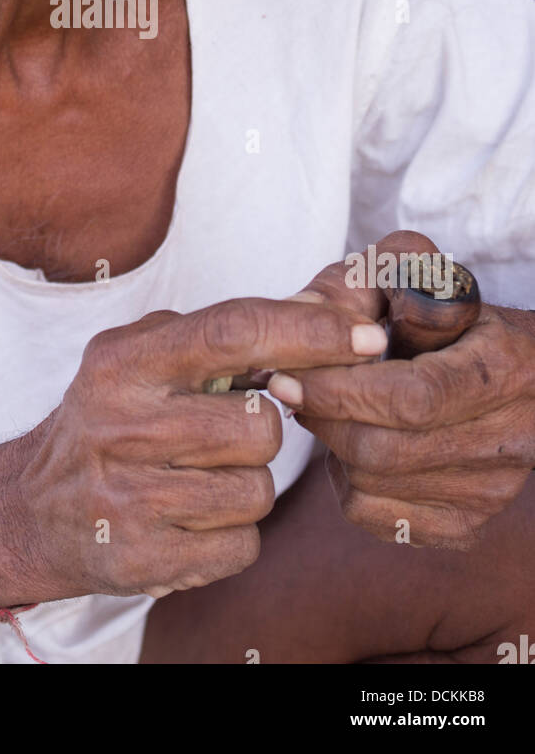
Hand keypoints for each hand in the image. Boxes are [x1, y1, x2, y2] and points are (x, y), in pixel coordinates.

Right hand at [0, 295, 387, 606]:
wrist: (35, 509)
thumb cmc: (112, 416)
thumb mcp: (145, 355)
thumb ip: (224, 331)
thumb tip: (325, 306)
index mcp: (123, 362)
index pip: (233, 332)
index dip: (311, 332)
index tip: (368, 336)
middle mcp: (120, 426)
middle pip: (261, 427)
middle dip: (260, 431)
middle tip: (217, 433)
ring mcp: (129, 500)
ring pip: (258, 491)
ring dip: (245, 485)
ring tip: (196, 476)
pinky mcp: (143, 562)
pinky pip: (243, 545)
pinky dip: (231, 534)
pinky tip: (189, 518)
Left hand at [266, 231, 534, 549]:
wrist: (509, 370)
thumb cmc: (448, 311)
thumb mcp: (418, 275)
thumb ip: (368, 280)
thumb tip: (309, 310)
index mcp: (505, 368)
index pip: (411, 397)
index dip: (339, 390)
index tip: (289, 374)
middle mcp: (510, 438)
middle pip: (386, 450)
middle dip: (322, 417)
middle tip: (291, 388)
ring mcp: (490, 490)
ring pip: (373, 485)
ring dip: (330, 445)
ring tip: (327, 406)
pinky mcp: (466, 523)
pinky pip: (374, 516)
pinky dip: (344, 481)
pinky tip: (352, 443)